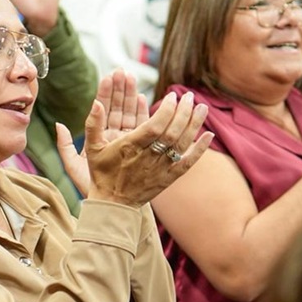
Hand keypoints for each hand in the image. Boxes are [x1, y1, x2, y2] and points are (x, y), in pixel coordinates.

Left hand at [56, 69, 146, 195]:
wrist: (113, 205)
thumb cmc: (92, 188)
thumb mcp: (74, 166)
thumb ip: (65, 146)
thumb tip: (59, 124)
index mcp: (97, 139)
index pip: (101, 110)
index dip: (104, 93)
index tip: (108, 76)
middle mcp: (113, 138)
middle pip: (117, 108)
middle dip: (120, 89)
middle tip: (123, 71)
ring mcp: (128, 142)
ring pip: (131, 115)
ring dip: (132, 96)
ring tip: (133, 78)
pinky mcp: (140, 148)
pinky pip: (143, 127)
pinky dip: (144, 113)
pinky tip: (143, 99)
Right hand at [85, 89, 213, 206]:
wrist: (113, 205)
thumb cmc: (102, 174)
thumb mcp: (91, 148)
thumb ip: (93, 124)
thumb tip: (96, 101)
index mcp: (130, 147)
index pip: (155, 125)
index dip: (167, 110)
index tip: (172, 96)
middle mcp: (148, 157)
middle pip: (172, 132)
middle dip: (183, 112)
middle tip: (189, 96)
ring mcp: (161, 169)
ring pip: (182, 144)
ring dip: (194, 125)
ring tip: (202, 107)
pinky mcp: (169, 178)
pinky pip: (188, 163)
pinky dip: (200, 149)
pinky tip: (209, 135)